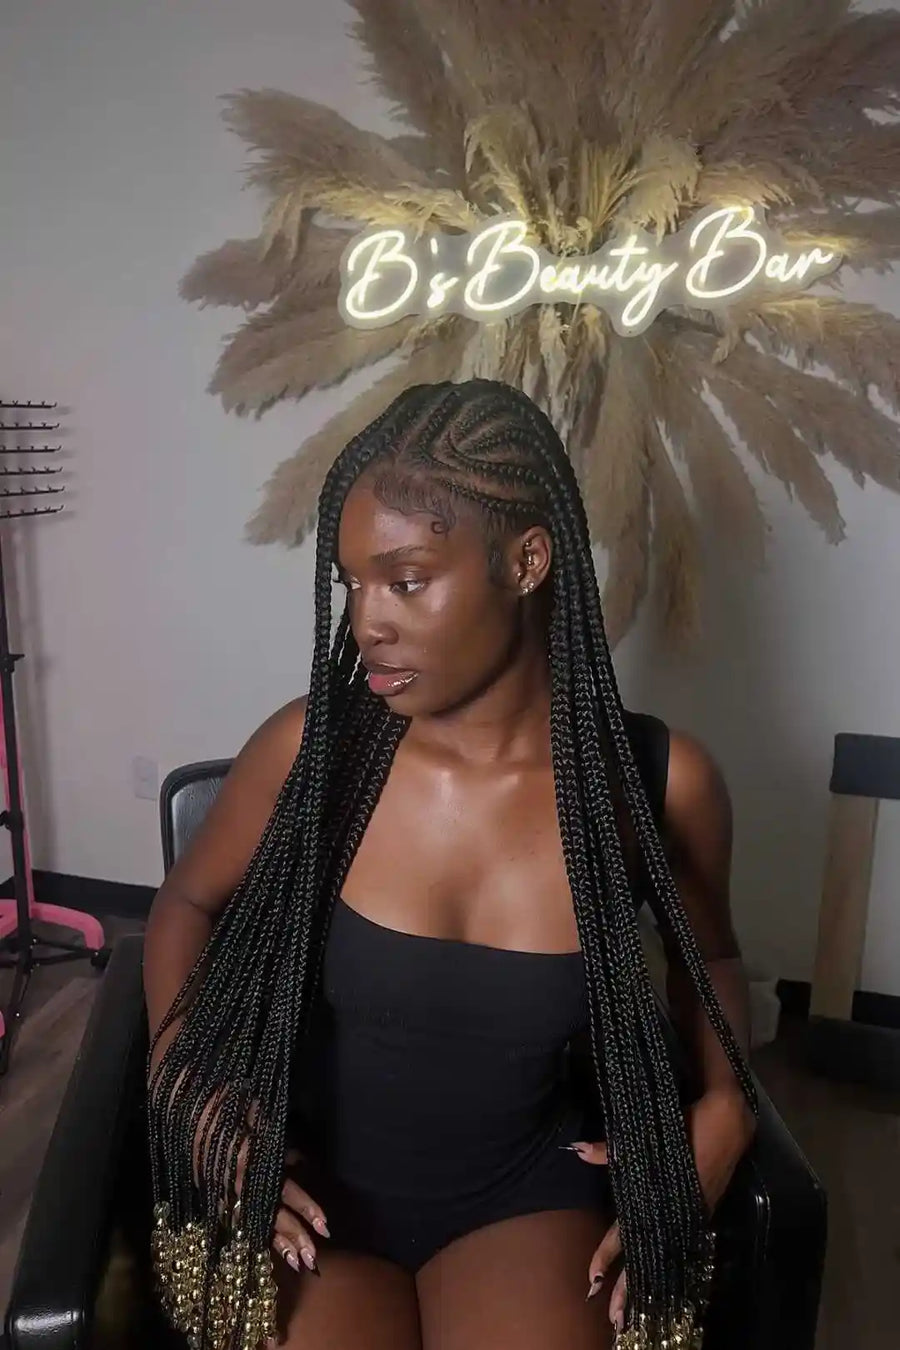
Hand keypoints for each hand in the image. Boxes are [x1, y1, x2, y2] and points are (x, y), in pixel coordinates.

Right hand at [190, 1092, 329, 1275]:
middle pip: (270, 1215)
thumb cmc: (226, 1104)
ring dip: (275, 1243)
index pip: (284, 1190)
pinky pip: (233, 1219)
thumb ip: (277, 1144)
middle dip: (293, 1237)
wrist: (186, 1107)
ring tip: (295, 1262)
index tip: (324, 1225)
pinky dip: (249, 1234)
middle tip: (313, 1258)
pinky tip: (262, 1249)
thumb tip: (295, 1161)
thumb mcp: (259, 1118)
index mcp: (252, 1162)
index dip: (305, 1208)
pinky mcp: (210, 1194)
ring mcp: (222, 1191)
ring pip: (253, 1223)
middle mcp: (238, 1183)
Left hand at [571, 1090, 755, 1331]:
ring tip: (629, 1309)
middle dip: (630, 1286)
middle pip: (647, 1255)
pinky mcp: (700, 1212)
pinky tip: (658, 1278)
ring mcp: (690, 1215)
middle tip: (613, 1317)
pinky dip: (664, 1262)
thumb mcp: (649, 1135)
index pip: (629, 1232)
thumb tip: (578, 1152)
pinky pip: (675, 1245)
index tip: (593, 1277)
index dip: (610, 1253)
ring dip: (645, 1281)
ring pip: (662, 1254)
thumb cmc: (687, 1125)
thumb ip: (613, 1147)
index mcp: (660, 1197)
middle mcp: (674, 1213)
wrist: (731, 1122)